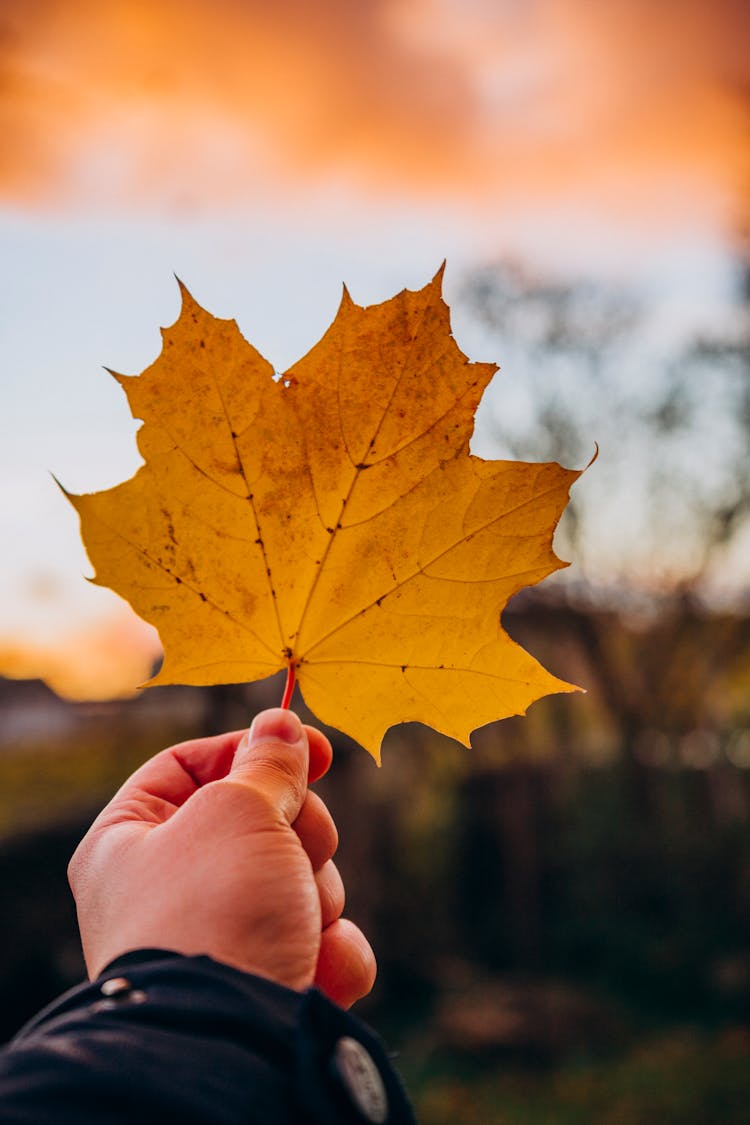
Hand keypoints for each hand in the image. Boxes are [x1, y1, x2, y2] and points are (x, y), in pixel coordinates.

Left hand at [68, 708, 375, 1008]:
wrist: (229, 1036)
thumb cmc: (214, 908)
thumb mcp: (238, 809)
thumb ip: (267, 762)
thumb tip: (280, 721)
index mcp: (130, 839)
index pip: (191, 764)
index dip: (252, 747)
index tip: (314, 747)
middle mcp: (171, 889)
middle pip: (260, 819)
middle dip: (297, 830)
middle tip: (294, 847)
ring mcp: (223, 939)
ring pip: (301, 877)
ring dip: (316, 891)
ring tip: (296, 920)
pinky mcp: (268, 983)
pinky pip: (321, 940)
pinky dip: (330, 949)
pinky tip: (314, 967)